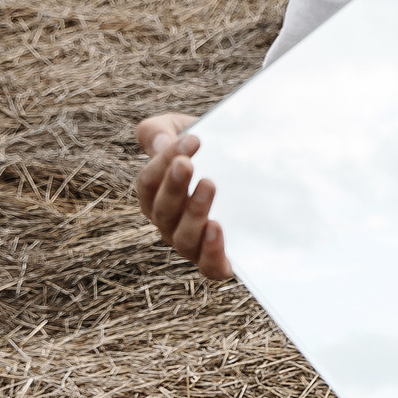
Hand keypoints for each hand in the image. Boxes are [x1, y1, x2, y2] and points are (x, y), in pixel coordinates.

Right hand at [133, 112, 231, 279]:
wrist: (249, 171)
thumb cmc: (210, 150)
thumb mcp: (183, 131)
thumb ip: (159, 132)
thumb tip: (161, 145)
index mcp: (156, 196)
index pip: (149, 183)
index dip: (164, 161)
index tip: (193, 139)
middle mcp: (169, 224)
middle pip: (163, 211)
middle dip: (173, 186)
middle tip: (187, 164)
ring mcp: (193, 245)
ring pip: (184, 238)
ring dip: (193, 213)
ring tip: (209, 185)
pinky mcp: (219, 260)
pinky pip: (209, 266)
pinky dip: (211, 252)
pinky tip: (217, 227)